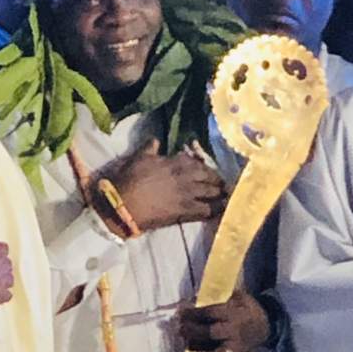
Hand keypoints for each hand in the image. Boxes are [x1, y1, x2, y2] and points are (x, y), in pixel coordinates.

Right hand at [97, 139, 226, 232]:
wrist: (124, 205)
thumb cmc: (129, 179)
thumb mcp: (139, 158)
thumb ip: (150, 148)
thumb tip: (155, 139)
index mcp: (175, 162)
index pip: (197, 162)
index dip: (205, 167)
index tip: (209, 170)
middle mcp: (186, 177)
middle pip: (209, 177)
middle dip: (217, 180)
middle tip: (224, 183)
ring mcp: (188, 195)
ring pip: (212, 193)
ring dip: (221, 194)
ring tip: (227, 196)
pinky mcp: (186, 212)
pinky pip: (207, 210)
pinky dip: (216, 210)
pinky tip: (222, 210)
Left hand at [177, 289, 272, 351]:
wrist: (268, 323)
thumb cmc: (248, 307)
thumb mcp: (238, 296)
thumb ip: (219, 296)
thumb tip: (194, 297)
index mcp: (232, 314)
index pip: (209, 314)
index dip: (193, 314)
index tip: (179, 313)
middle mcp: (233, 332)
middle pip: (209, 333)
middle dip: (192, 333)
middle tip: (178, 331)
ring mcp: (236, 347)